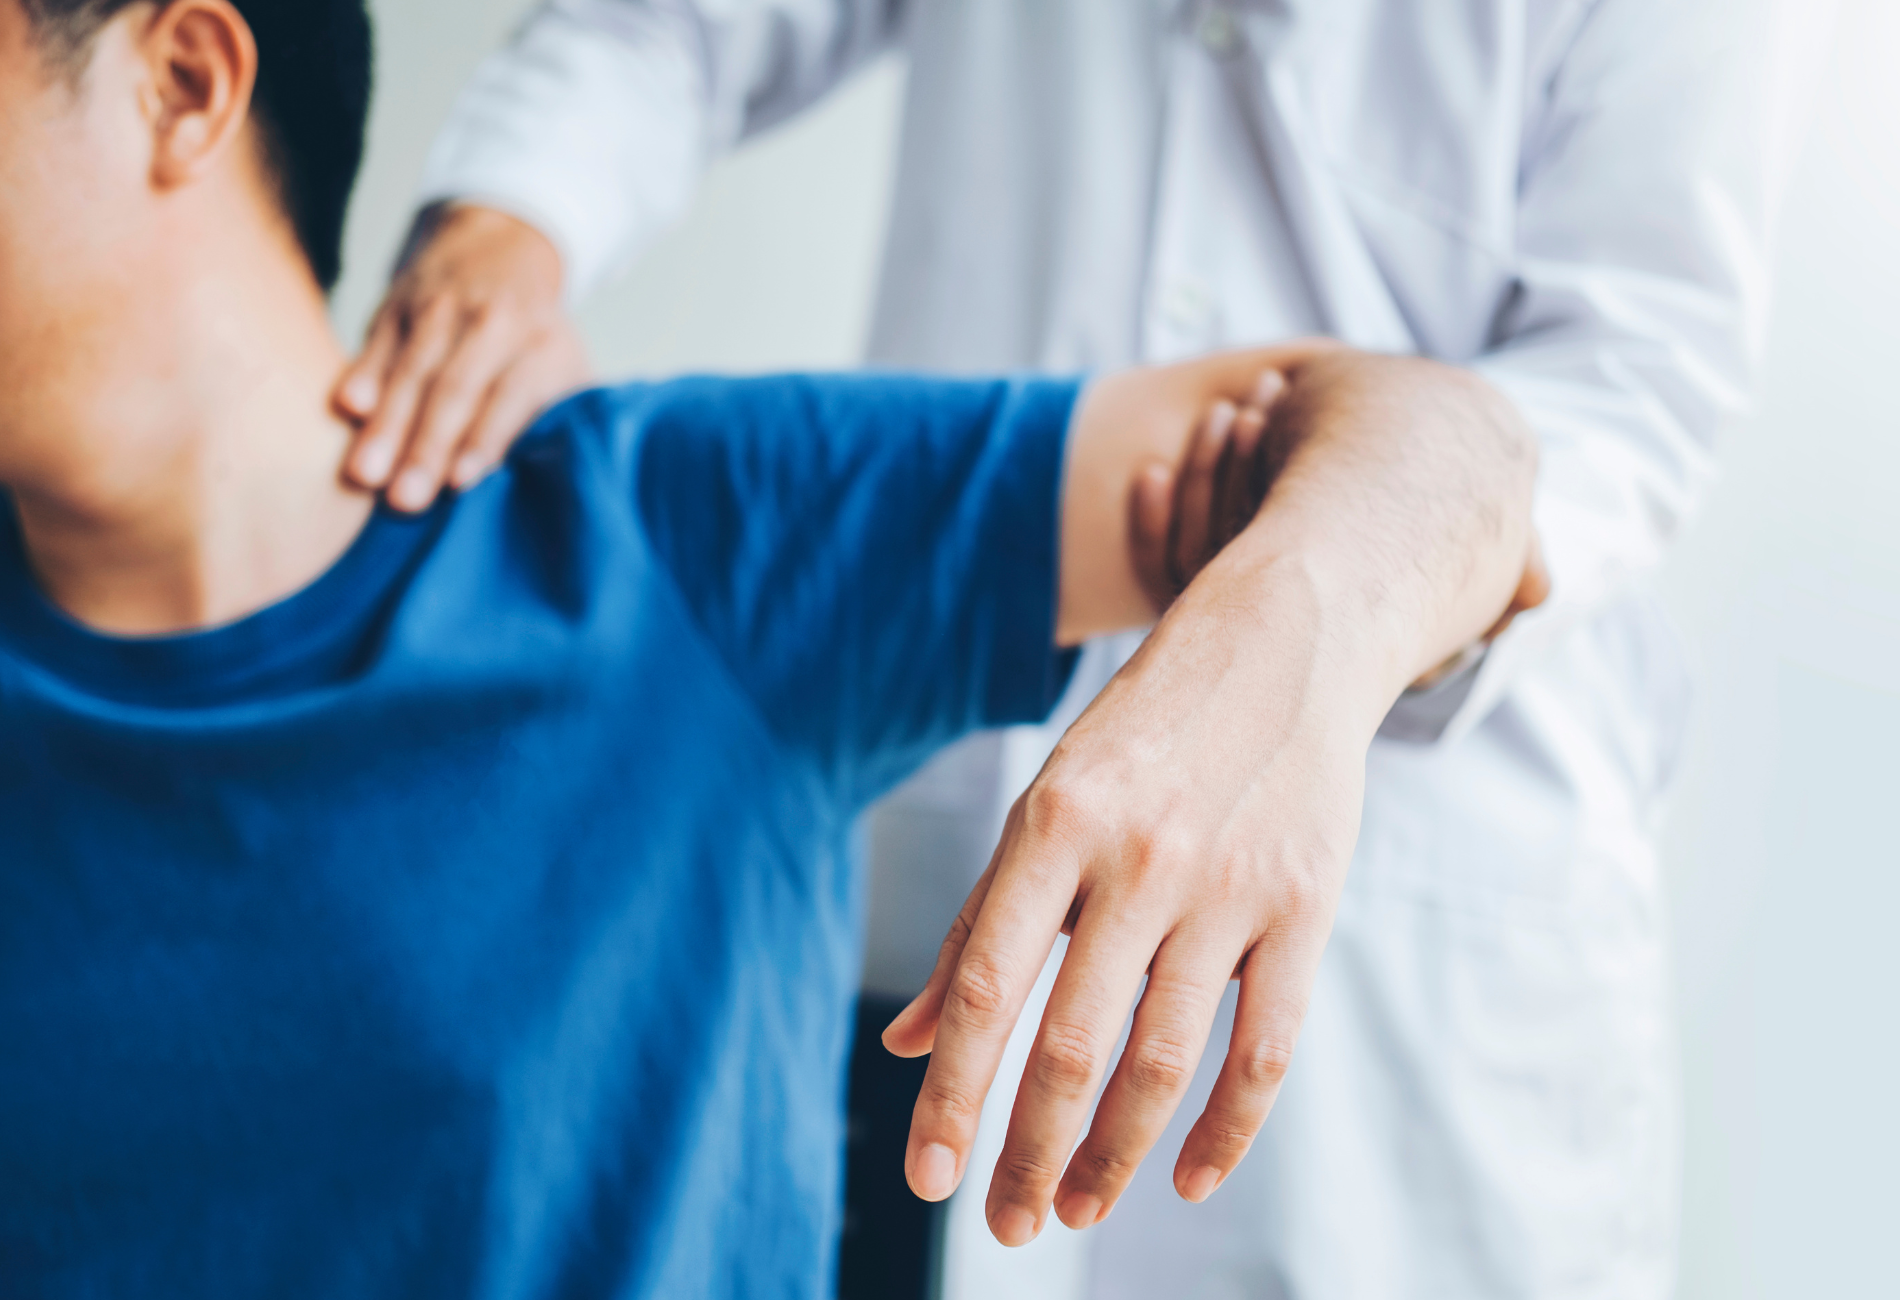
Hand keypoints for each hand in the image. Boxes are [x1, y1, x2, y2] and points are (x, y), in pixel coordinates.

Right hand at [335, 204, 591, 511]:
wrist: (503, 240)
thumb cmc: (537, 333)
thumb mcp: (566, 364)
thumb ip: (557, 413)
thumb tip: (550, 479)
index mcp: (540, 344)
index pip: (512, 394)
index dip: (487, 437)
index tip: (461, 482)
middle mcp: (492, 323)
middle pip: (456, 388)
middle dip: (427, 445)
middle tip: (404, 499)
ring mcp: (440, 310)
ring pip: (412, 370)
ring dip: (388, 424)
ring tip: (365, 474)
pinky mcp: (398, 303)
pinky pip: (378, 342)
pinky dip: (363, 373)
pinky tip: (347, 408)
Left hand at [884, 347, 1538, 1243]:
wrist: (1281, 643)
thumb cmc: (1141, 736)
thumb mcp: (1045, 806)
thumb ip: (981, 925)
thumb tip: (906, 1041)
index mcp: (1053, 824)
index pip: (985, 987)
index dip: (952, 1093)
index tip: (927, 1176)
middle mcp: (1136, 859)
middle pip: (1072, 1045)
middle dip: (1029, 1151)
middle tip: (1004, 1224)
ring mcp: (1228, 887)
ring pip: (1162, 1060)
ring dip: (1114, 1155)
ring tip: (1074, 1209)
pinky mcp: (1304, 908)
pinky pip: (1265, 1047)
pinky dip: (1227, 1128)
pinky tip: (1187, 1178)